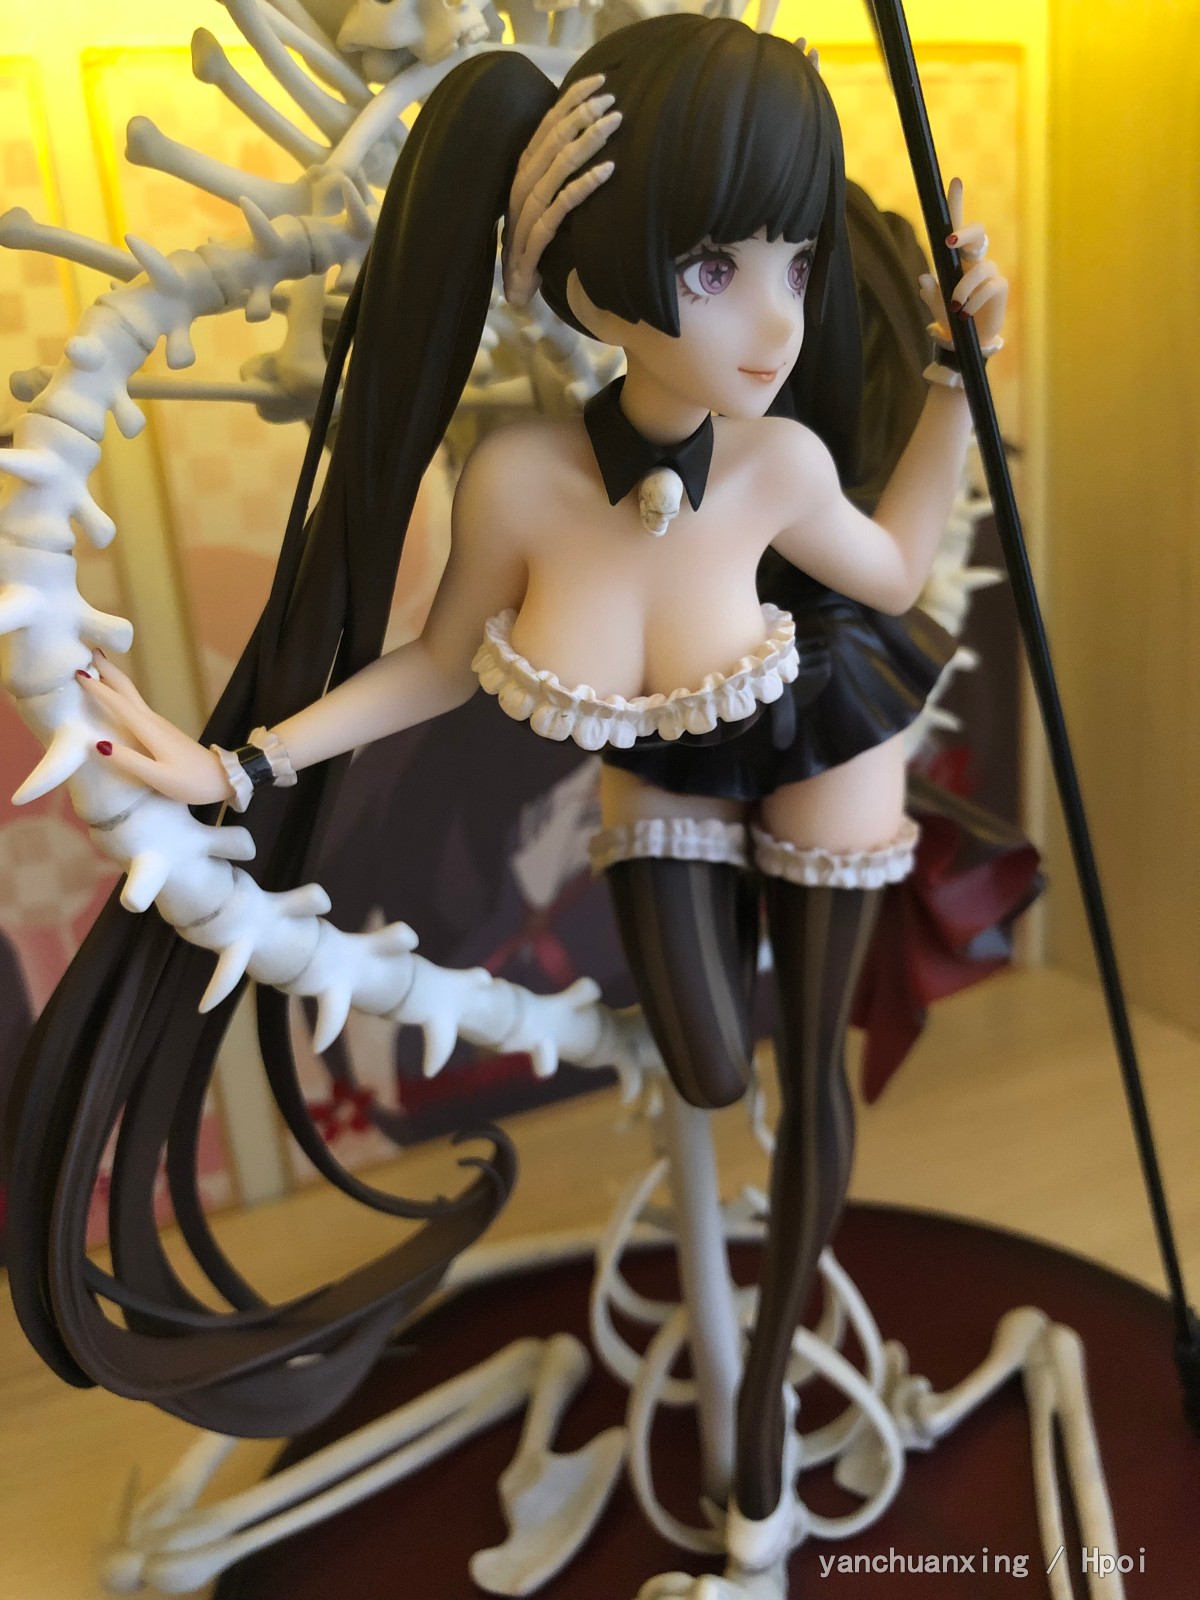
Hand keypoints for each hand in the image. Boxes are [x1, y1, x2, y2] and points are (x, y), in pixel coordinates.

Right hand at [79, 652, 234, 805]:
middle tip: (89, 649)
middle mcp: (154, 721)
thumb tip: (98, 744)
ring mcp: (160, 725)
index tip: (76, 670)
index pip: (119, 704)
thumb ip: (129, 761)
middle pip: (127, 690)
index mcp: (150, 731)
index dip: (97, 687)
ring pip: (131, 697)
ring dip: (113, 680)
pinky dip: (122, 696)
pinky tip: (117, 699)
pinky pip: (136, 707)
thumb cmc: (192, 782)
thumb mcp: (159, 777)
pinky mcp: (163, 731)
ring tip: (95, 668)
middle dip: (108, 670)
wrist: (225, 779)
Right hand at [502, 72, 619, 307]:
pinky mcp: (536, 237)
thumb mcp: (547, 199)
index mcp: (525, 170)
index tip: (600, 81)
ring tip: (613, 124)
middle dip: (583, 114)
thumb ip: (559, 172)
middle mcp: (523, 184)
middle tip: (613, 100)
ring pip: (557, 166)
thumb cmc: (535, 239)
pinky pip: (561, 205)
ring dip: (587, 141)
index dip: (572, 100)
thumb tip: (586, 138)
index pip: (547, 124)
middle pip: (553, 139)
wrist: (516, 285)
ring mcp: (527, 211)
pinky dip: (584, 186)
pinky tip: (607, 171)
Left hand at [917, 177, 1007, 356]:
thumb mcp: (936, 305)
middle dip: (965, 232)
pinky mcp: (1000, 287)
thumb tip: (923, 278)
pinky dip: (973, 302)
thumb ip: (930, 293)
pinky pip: (987, 288)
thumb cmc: (951, 317)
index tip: (955, 181)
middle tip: (949, 242)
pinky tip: (965, 314)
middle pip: (978, 232)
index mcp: (958, 258)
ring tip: (955, 307)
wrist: (967, 341)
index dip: (957, 204)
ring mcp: (990, 271)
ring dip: (962, 288)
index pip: (957, 226)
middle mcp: (976, 259)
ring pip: (978, 269)